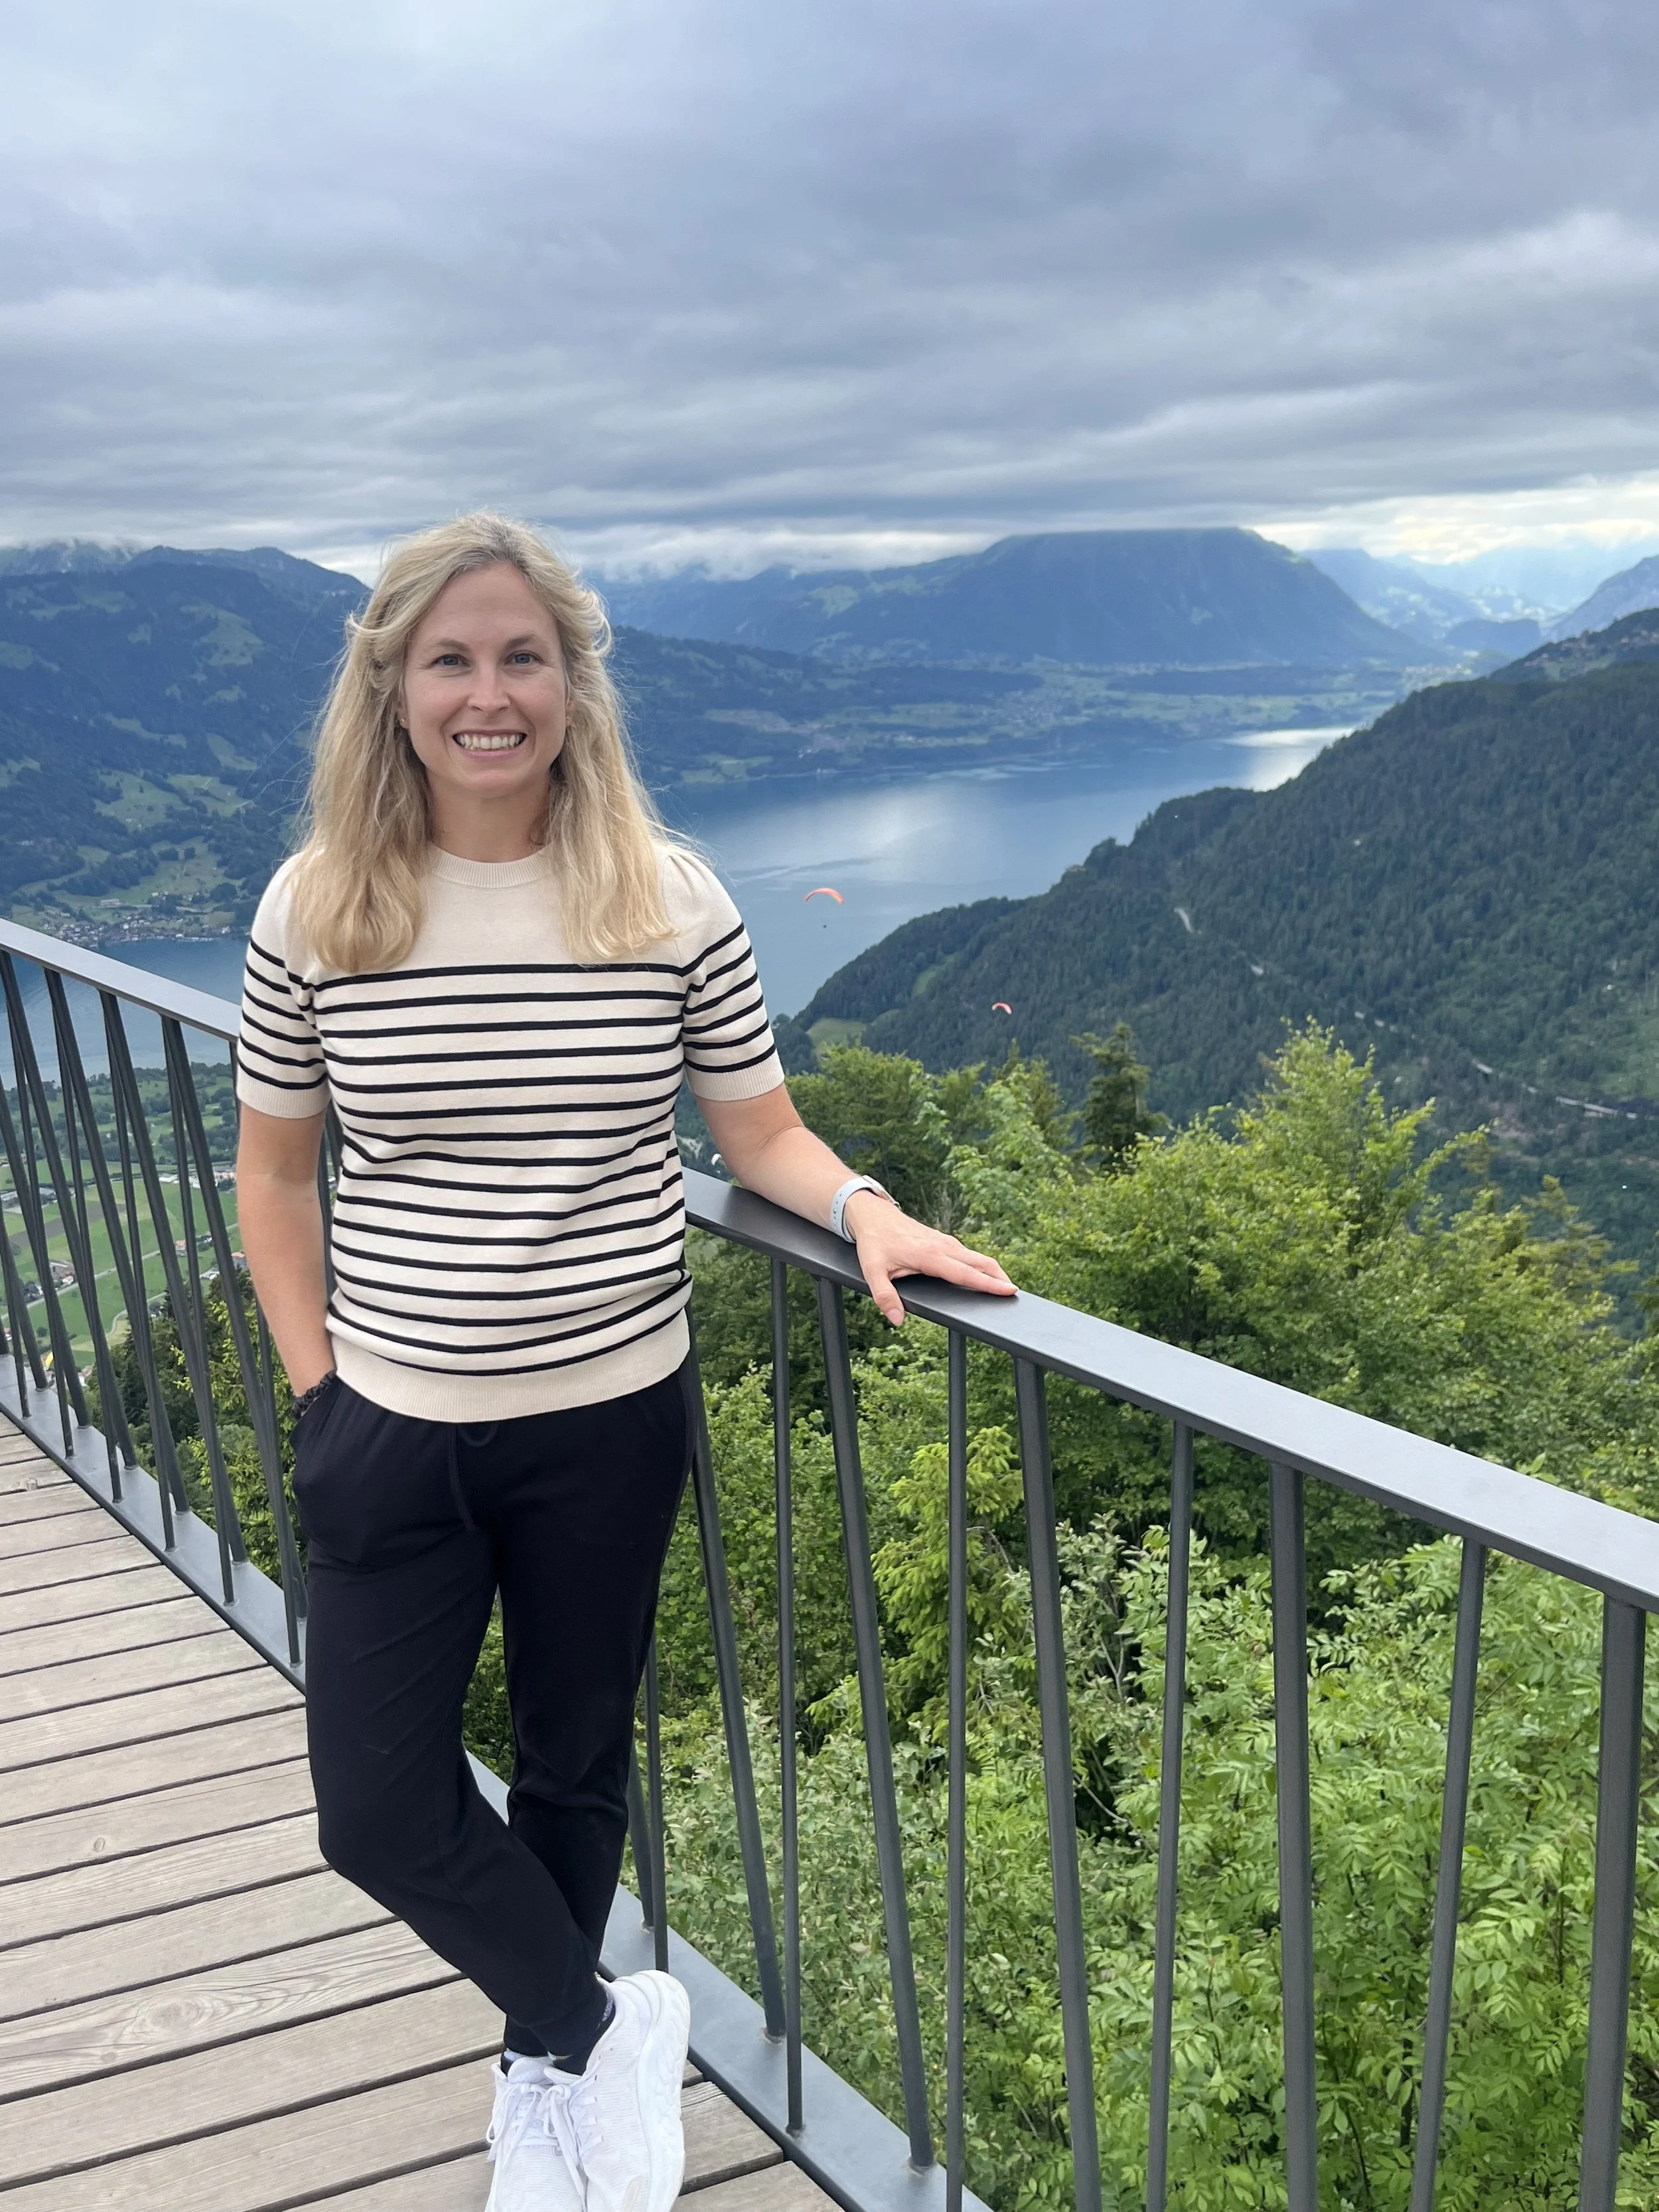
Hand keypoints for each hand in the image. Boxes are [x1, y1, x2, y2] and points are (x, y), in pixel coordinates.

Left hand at [842, 1190, 1015, 1325]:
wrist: (872, 1213)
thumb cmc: (873, 1242)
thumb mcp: (872, 1271)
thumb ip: (885, 1296)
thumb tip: (897, 1320)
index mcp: (929, 1255)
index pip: (965, 1273)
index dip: (988, 1283)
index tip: (1009, 1290)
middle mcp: (942, 1246)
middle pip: (980, 1261)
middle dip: (1000, 1276)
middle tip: (1015, 1293)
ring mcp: (944, 1241)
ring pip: (975, 1256)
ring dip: (992, 1270)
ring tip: (1004, 1286)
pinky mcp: (942, 1240)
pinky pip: (966, 1253)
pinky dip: (980, 1264)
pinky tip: (982, 1273)